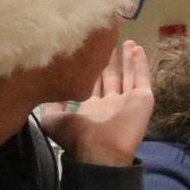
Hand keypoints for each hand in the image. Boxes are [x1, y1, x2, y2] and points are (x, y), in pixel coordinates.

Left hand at [36, 39, 151, 166]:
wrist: (99, 150)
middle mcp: (110, 103)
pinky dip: (140, 64)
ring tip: (126, 40)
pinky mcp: (142, 99)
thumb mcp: (53, 119)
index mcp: (92, 108)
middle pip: (112, 76)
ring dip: (127, 58)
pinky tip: (137, 49)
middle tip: (107, 38)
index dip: (92, 67)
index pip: (93, 82)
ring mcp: (128, 101)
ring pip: (128, 75)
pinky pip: (143, 78)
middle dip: (110, 59)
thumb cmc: (77, 136)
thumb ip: (50, 103)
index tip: (89, 49)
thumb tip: (46, 87)